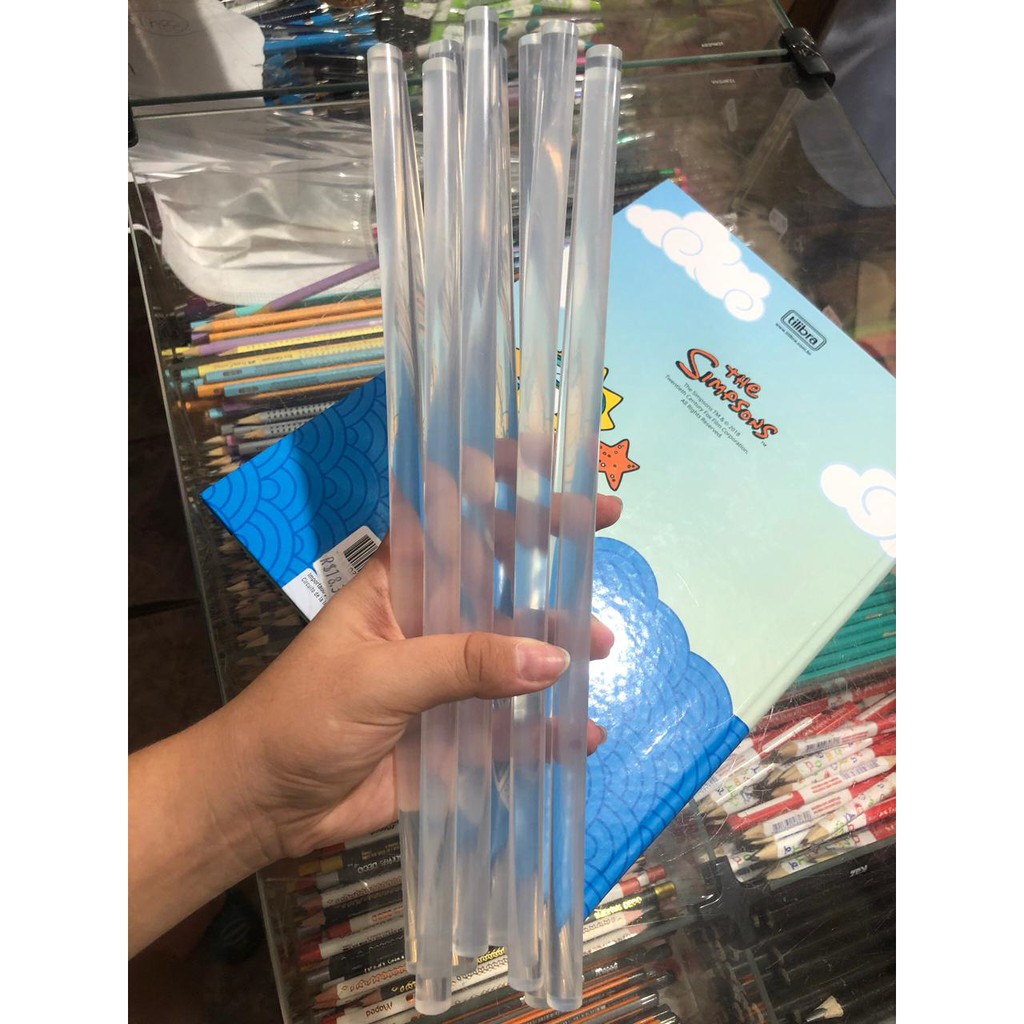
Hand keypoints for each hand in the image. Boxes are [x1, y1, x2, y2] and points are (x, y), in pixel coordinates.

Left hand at [226, 493, 622, 861]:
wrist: (262, 805)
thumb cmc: (301, 718)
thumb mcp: (377, 679)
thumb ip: (462, 664)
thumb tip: (554, 656)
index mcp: (397, 584)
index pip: (450, 515)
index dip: (496, 479)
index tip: (551, 461)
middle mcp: (428, 621)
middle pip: (498, 573)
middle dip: (548, 548)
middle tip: (605, 524)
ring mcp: (446, 678)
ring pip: (514, 648)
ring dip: (558, 640)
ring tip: (602, 644)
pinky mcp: (455, 734)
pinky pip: (512, 726)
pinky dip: (548, 729)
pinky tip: (584, 731)